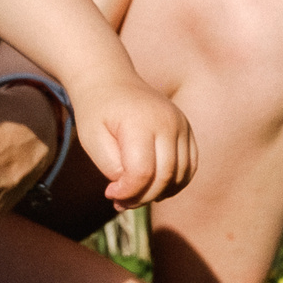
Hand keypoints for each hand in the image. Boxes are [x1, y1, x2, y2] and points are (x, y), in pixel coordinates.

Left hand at [71, 75, 194, 210]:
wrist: (111, 82)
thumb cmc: (98, 113)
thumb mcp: (92, 140)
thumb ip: (112, 167)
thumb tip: (133, 189)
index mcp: (140, 122)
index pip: (142, 172)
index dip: (127, 192)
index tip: (110, 193)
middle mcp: (168, 122)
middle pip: (164, 176)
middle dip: (141, 197)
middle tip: (120, 201)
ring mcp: (181, 125)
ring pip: (180, 175)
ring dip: (158, 193)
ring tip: (136, 193)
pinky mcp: (187, 129)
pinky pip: (190, 166)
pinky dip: (174, 183)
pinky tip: (154, 186)